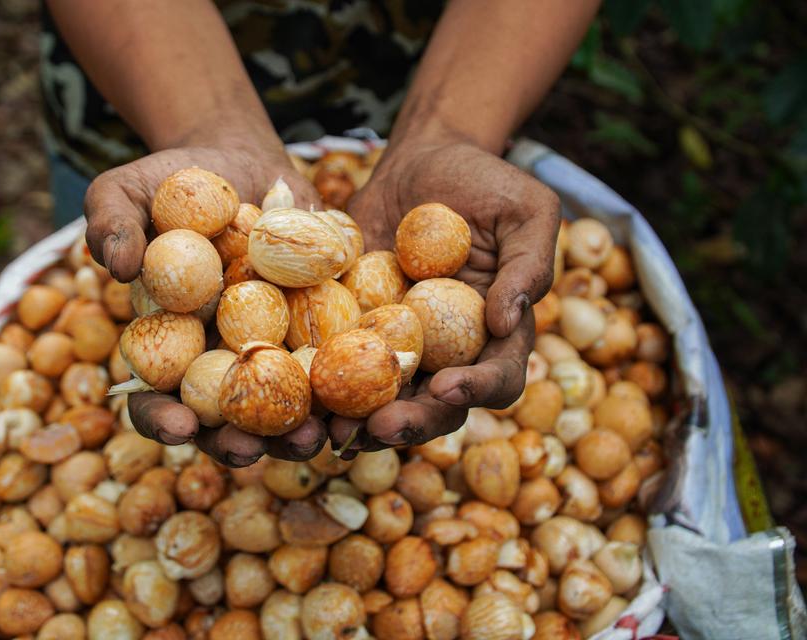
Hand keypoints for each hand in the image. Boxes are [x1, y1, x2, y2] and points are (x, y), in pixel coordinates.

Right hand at [85, 143, 327, 466]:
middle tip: (252, 449)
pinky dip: (353, 384)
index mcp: (167, 347)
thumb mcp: (128, 189)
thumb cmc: (173, 180)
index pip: (156, 398)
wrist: (244, 163)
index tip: (179, 427)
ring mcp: (274, 350)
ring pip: (286, 406)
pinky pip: (338, 364)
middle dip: (239, 442)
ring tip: (318, 435)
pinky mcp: (321, 329)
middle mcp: (220, 360)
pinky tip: (371, 392)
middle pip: (226, 419)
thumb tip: (117, 266)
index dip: (162, 419)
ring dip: (300, 430)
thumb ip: (111, 222)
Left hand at [333, 138, 560, 455]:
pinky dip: (324, 389)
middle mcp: (450, 352)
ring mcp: (401, 345)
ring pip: (385, 400)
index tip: (447, 386)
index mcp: (497, 333)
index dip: (477, 389)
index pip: (498, 376)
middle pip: (437, 406)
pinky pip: (341, 366)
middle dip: (411, 422)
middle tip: (381, 427)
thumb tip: (506, 321)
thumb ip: (530, 264)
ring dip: (361, 423)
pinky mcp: (357, 329)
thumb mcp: (527, 210)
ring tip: (335, 431)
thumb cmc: (485, 183)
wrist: (421, 162)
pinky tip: (304, 401)